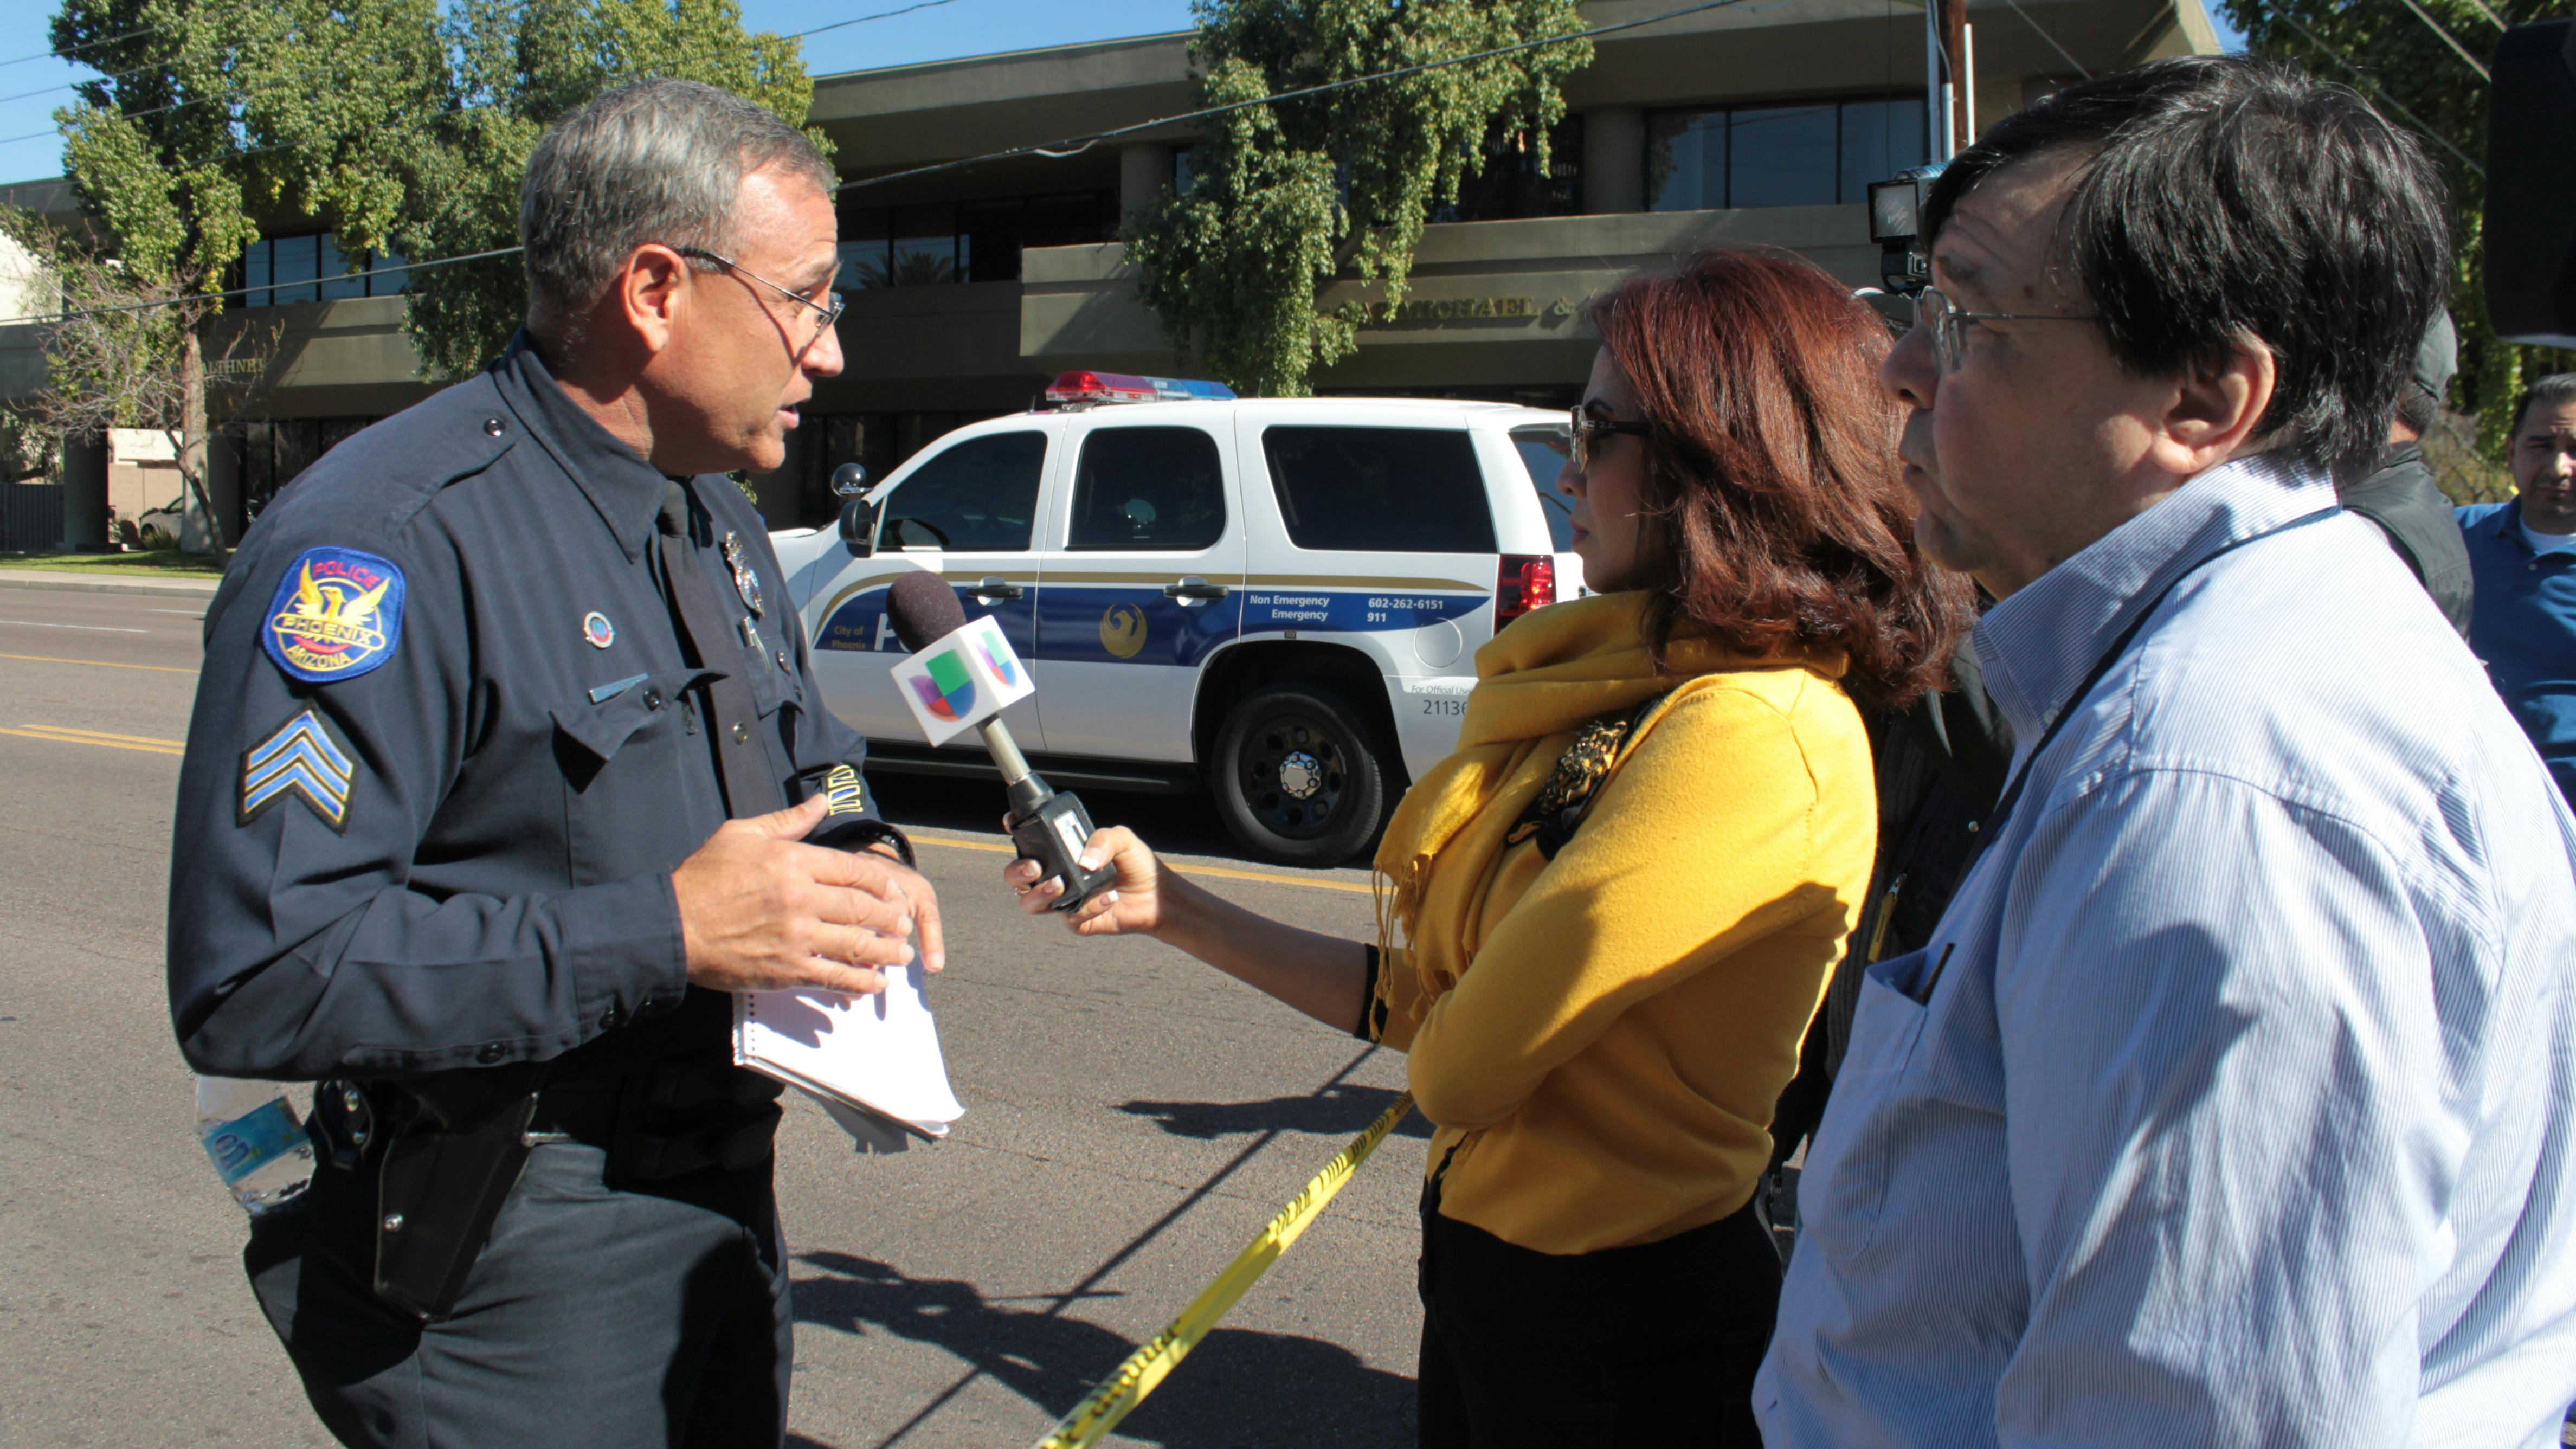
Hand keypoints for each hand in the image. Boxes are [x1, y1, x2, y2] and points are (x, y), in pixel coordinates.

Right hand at [674, 794, 941, 993]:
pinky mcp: (787, 969)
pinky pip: (836, 976)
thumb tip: (822, 800)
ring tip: (901, 953)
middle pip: (862, 907)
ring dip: (886, 950)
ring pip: (857, 943)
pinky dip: (861, 982)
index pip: (853, 870)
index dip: (881, 883)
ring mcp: (797, 936)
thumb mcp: (742, 834)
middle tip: (905, 923)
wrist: (672, 926)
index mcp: (793, 862)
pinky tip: (876, 983)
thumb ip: (788, 821)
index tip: (894, 891)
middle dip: (891, 917)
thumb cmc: (704, 877)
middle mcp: (801, 898)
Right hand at [1005, 824, 1164, 936]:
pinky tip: (1108, 897)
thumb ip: (1103, 839)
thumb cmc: (1136, 864)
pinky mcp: (1078, 921)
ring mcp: (1064, 900)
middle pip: (1017, 876)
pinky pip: (1070, 918)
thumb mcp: (1122, 839)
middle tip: (1035, 867)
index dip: (1014, 830)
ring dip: (1039, 894)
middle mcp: (1056, 875)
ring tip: (1060, 885)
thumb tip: (1084, 860)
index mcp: (1060, 851)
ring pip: (1031, 903)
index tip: (1011, 823)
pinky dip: (1087, 908)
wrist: (1157, 895)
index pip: (1029, 841)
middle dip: (1017, 871)